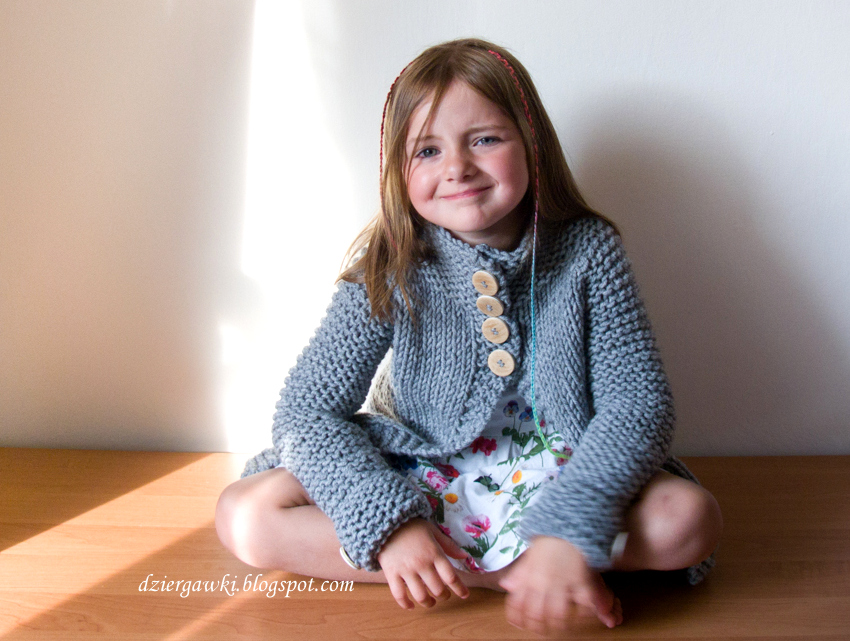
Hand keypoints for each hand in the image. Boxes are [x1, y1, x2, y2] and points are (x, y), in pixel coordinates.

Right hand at [377, 518, 469, 608]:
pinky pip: (399, 595)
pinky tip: (411, 606)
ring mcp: (406, 570)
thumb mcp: (432, 531)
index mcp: (434, 553)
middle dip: (444, 596)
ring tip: (431, 602)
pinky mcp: (392, 574)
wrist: (386, 522)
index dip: (460, 589)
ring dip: (428, 603)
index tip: (465, 595)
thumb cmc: (412, 526)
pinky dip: (406, 604)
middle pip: (437, 589)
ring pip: (420, 596)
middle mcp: (421, 564)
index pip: (451, 577)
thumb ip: (448, 545)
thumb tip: (464, 556)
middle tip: (444, 595)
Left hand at [499, 536, 622, 633]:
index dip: (517, 618)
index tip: (519, 624)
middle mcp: (543, 582)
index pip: (517, 604)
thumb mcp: (529, 555)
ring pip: (558, 613)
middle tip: (543, 630)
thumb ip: (519, 573)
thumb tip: (506, 585)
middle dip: (539, 627)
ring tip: (562, 626)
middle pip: (537, 614)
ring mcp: (562, 582)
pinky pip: (584, 602)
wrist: (568, 523)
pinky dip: (584, 613)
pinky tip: (583, 615)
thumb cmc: (549, 540)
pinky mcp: (581, 580)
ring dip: (560, 623)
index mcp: (529, 576)